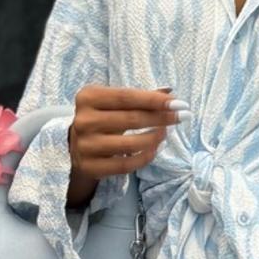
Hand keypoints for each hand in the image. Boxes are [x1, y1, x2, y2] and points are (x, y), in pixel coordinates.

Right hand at [66, 85, 189, 205]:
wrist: (76, 148)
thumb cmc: (102, 120)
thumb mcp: (114, 104)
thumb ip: (140, 98)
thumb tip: (170, 92)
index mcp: (88, 97)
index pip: (127, 97)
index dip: (154, 100)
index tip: (178, 103)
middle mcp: (84, 120)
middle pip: (131, 119)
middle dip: (161, 118)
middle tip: (182, 117)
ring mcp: (86, 145)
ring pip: (130, 144)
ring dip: (155, 138)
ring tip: (165, 133)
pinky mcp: (90, 167)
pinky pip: (126, 165)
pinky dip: (145, 158)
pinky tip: (154, 150)